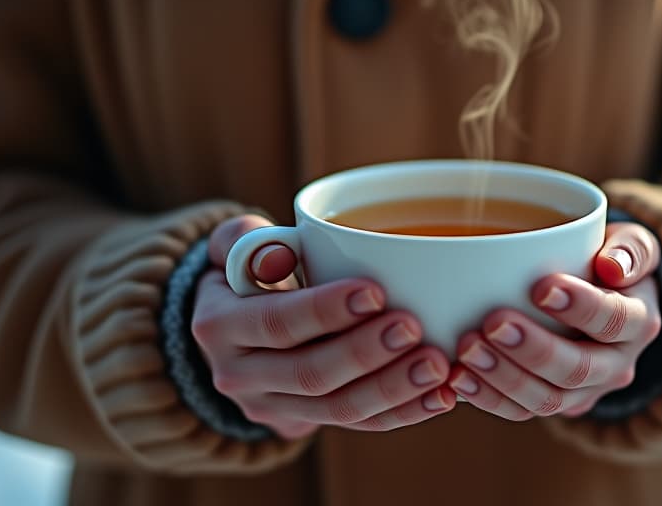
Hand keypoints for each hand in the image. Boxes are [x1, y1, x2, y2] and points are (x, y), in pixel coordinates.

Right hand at [191, 215, 456, 437]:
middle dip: (365, 354)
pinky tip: (441, 396)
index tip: (375, 292)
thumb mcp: (234, 245)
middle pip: (310, 373)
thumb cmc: (249, 271)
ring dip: (392, 389)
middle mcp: (240, 374)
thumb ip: (247, 237)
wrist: (234, 329)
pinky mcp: (307, 421)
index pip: (276, 322)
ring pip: (337, 408)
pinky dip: (404, 412)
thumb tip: (279, 255)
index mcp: (220, 325)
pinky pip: (360, 424)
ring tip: (437, 364)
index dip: (325, 311)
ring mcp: (274, 406)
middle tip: (412, 327)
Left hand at [447, 222, 661, 419]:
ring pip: (548, 399)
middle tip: (494, 322)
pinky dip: (487, 397)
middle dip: (534, 349)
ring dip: (504, 377)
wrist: (601, 300)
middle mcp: (617, 365)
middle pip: (579, 369)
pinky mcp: (553, 403)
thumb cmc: (607, 260)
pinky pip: (521, 411)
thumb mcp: (630, 244)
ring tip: (468, 348)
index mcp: (638, 322)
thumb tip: (613, 266)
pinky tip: (458, 377)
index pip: (614, 320)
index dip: (580, 307)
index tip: (540, 288)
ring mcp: (585, 391)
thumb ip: (631, 248)